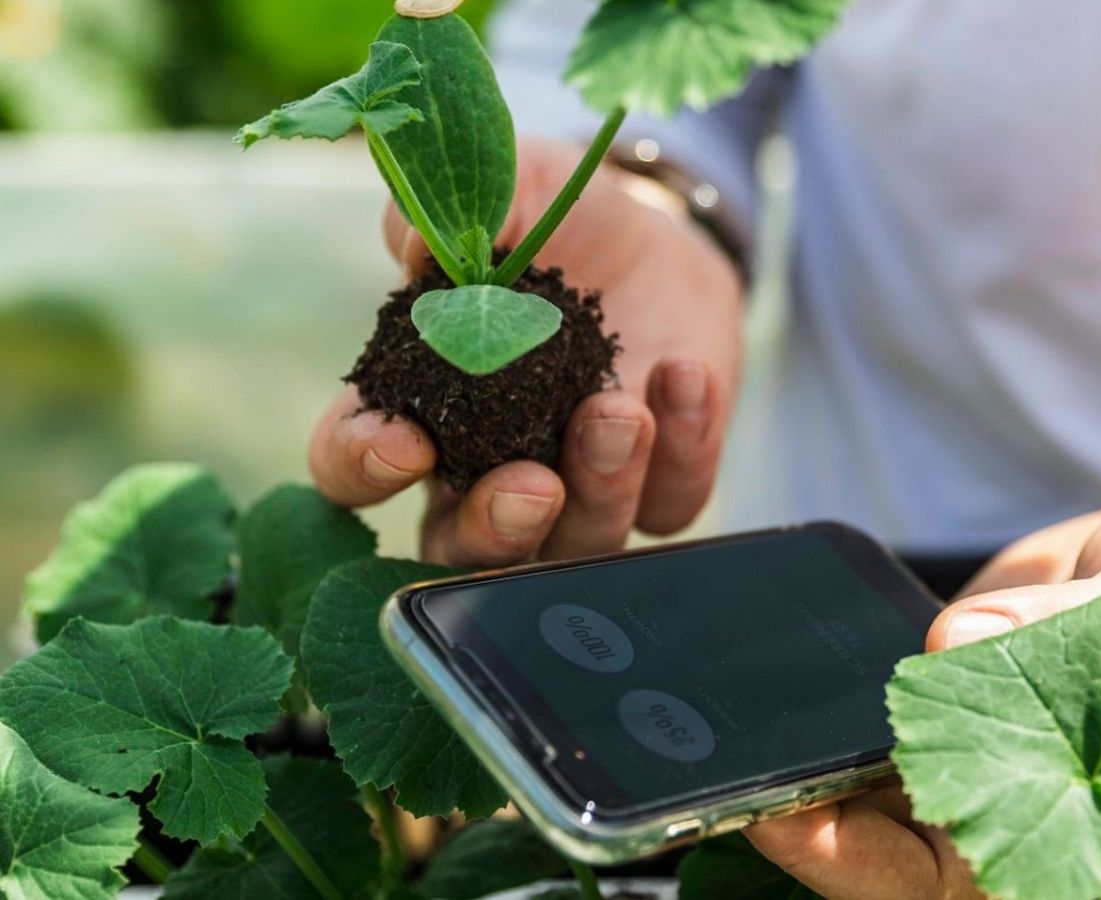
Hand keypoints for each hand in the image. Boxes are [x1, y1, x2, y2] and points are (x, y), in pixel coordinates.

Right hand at [309, 137, 742, 564]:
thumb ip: (454, 214)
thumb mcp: (507, 194)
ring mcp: (577, 488)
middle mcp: (487, 470)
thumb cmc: (552, 224)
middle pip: (463, 548)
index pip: (355, 466)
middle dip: (494, 529)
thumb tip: (414, 246)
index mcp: (420, 408)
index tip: (403, 442)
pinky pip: (671, 502)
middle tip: (530, 486)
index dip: (363, 467)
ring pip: (576, 544)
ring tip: (622, 412)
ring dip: (599, 488)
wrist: (653, 238)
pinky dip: (683, 451)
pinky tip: (684, 376)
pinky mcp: (658, 483)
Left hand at [747, 483, 1100, 898]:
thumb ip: (1079, 620)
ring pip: (856, 781)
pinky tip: (764, 669)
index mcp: (1074, 820)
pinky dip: (809, 697)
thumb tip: (954, 639)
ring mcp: (958, 750)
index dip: (856, 865)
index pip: (947, 882)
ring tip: (719, 719)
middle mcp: (1004, 800)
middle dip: (795, 815)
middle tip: (721, 766)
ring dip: (790, 758)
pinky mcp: (926, 697)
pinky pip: (855, 711)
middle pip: (878, 846)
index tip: (784, 813)